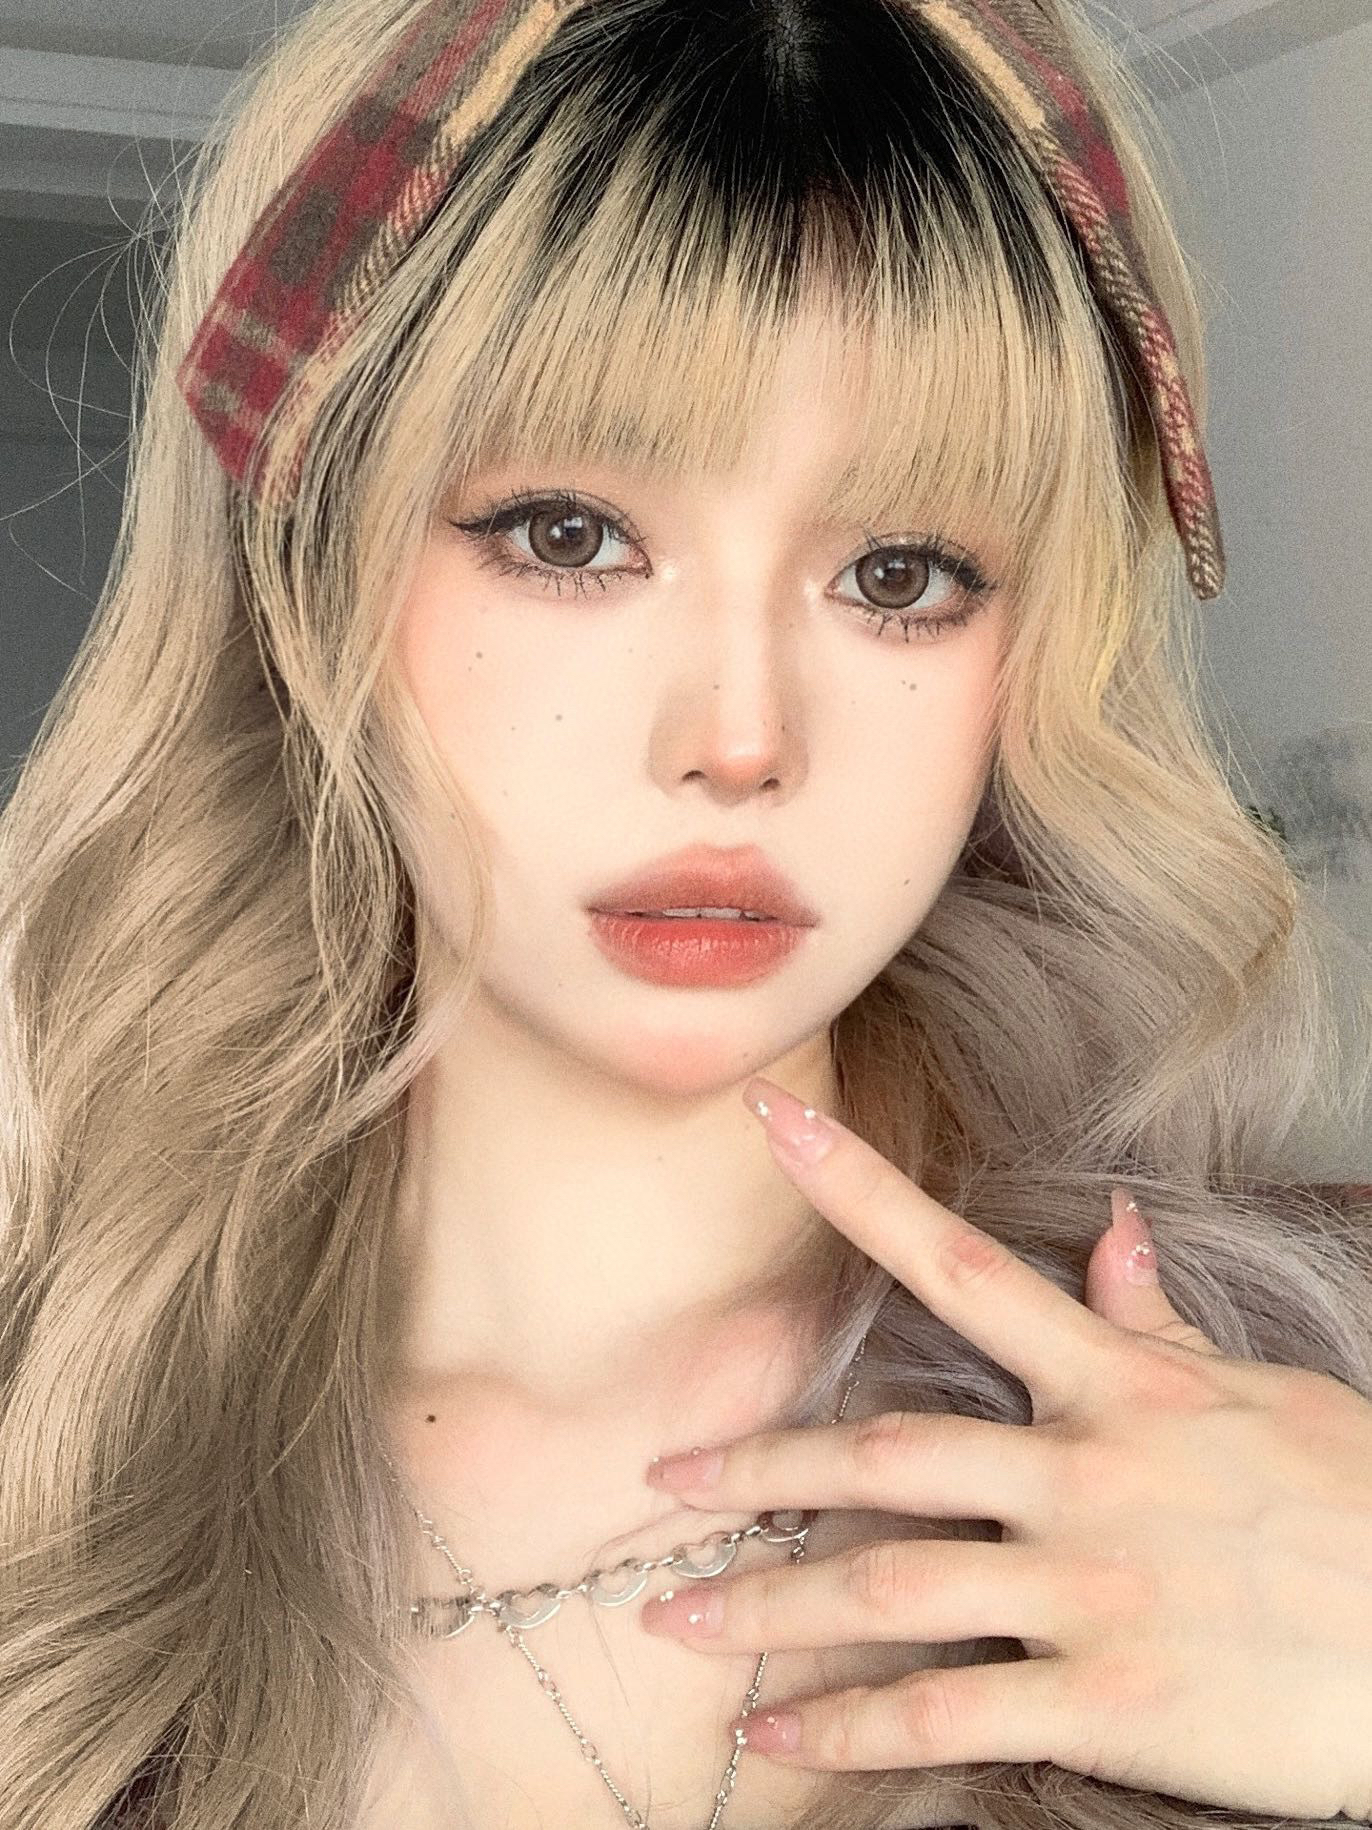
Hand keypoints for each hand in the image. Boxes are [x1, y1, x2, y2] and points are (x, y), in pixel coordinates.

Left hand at [638, 1074, 1371, 1820]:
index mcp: (1117, 1385)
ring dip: (765, 1607)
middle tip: (662, 1478)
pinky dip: (849, 1731)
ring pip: (884, 1588)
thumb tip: (1110, 1230)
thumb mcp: (1264, 1392)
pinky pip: (944, 1714)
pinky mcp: (1107, 1700)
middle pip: (881, 1456)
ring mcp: (1089, 1587)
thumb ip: (1160, 1321)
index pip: (963, 1263)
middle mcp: (1084, 1472)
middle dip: (757, 1467)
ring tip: (670, 1620)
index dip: (856, 1186)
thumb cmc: (1360, 1508)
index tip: (768, 1120)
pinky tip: (777, 1737)